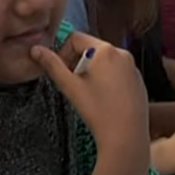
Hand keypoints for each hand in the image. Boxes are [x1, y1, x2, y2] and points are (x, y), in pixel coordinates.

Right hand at [32, 32, 148, 163]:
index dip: (63, 53)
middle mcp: (122, 53)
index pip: (76, 38)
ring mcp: (132, 67)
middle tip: (74, 86)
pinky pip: (118, 72)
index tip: (62, 73)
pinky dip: (107, 80)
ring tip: (89, 95)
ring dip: (92, 72)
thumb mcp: (70, 87)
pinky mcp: (138, 81)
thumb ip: (52, 65)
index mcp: (105, 50)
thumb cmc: (98, 110)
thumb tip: (35, 50)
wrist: (126, 136)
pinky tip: (104, 100)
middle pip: (91, 49)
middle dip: (78, 64)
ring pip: (105, 61)